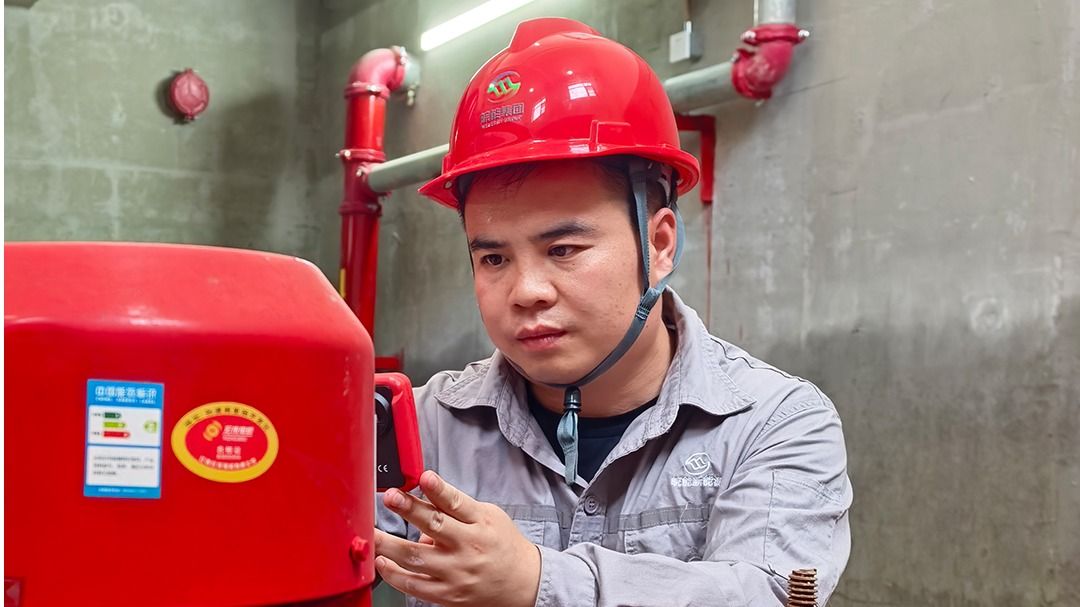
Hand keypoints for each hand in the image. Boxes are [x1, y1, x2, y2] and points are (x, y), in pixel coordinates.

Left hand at [374, 470, 540, 606]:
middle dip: (409, 509)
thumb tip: (422, 503)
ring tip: (372, 532)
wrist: (522, 583)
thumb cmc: (502, 544)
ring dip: (390, 544)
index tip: (424, 477)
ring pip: (416, 558)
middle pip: (434, 526)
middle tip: (390, 496)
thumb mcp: (489, 516)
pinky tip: (381, 561)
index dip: (439, 489)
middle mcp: (468, 547)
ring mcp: (456, 572)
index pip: (457, 503)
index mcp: (481, 522)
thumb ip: (457, 508)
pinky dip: (394, 574)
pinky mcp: (447, 594)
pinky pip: (414, 586)